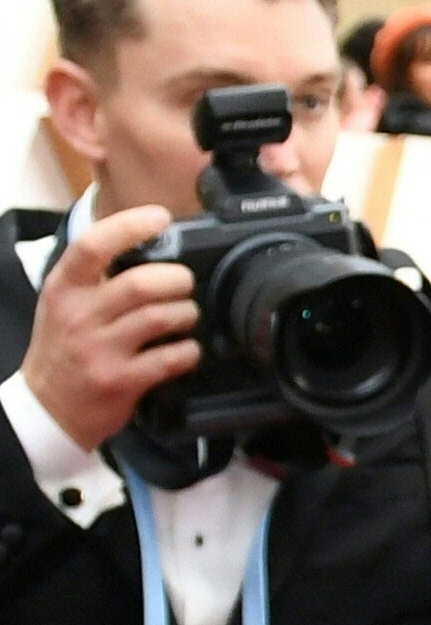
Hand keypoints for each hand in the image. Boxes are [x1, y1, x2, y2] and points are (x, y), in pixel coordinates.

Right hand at [18, 203, 194, 452]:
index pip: (92, 245)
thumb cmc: (64, 347)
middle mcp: (79, 315)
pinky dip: (189, 351)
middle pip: (141, 284)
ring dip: (187, 314)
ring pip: (162, 317)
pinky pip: (171, 357)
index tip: (160, 217)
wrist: (48, 407)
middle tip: (184, 285)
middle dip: (178, 280)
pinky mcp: (121, 380)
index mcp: (64, 288)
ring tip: (186, 316)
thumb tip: (148, 243)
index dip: (130, 226)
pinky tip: (185, 350)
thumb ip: (97, 276)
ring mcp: (99, 349)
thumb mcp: (65, 302)